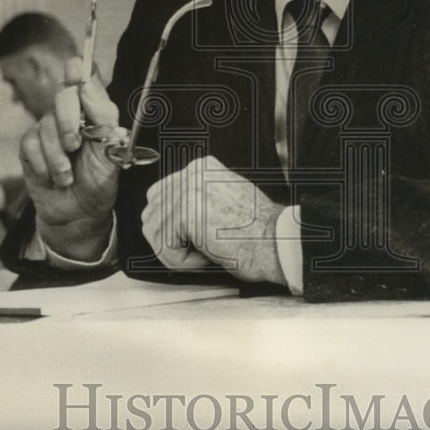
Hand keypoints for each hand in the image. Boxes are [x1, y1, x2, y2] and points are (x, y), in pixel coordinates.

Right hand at [18, 59, 120, 259]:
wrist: (80, 212)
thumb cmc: (100, 179)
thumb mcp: (112, 150)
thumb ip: (103, 117)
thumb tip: (87, 85)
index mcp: (95, 109)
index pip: (86, 76)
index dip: (79, 68)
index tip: (77, 73)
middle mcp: (71, 112)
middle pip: (63, 93)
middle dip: (67, 120)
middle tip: (75, 145)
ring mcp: (48, 127)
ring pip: (45, 124)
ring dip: (58, 157)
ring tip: (68, 176)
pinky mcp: (30, 145)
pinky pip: (31, 144)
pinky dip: (44, 165)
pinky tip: (53, 177)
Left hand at [141, 156, 286, 284]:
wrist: (277, 242)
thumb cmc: (258, 230)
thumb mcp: (224, 199)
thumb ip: (197, 198)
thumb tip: (169, 215)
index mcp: (201, 168)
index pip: (160, 196)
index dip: (173, 226)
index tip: (198, 237)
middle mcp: (193, 173)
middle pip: (152, 212)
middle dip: (169, 238)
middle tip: (198, 249)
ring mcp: (189, 190)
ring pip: (154, 231)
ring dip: (176, 252)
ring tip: (205, 252)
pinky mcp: (187, 213)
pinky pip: (164, 248)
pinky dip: (182, 262)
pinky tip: (207, 256)